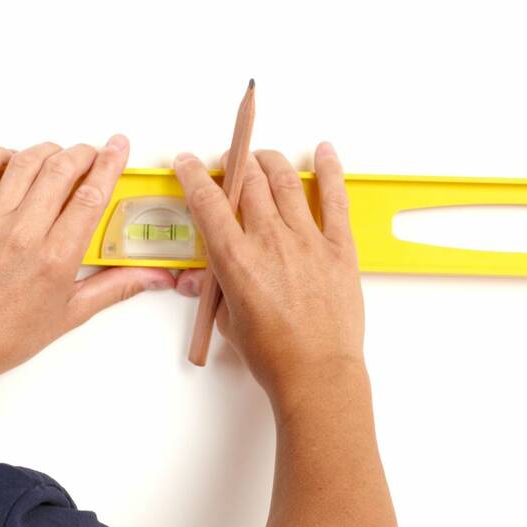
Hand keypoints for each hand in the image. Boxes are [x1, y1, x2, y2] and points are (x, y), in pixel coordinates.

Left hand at [0, 135, 175, 402]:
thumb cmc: (6, 336)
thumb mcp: (70, 314)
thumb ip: (115, 287)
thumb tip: (155, 276)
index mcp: (56, 258)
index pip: (91, 196)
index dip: (110, 164)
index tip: (119, 147)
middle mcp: (23, 233)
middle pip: (61, 169)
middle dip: (83, 152)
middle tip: (92, 153)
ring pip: (24, 162)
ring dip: (47, 150)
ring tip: (58, 155)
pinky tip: (11, 160)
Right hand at [172, 144, 364, 409]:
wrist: (317, 374)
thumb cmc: (275, 356)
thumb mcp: (228, 321)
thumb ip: (216, 289)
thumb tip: (201, 278)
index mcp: (236, 259)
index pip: (207, 201)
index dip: (193, 175)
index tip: (187, 163)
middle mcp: (270, 241)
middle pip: (247, 182)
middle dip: (233, 165)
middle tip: (229, 164)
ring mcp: (308, 240)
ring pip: (285, 181)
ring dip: (270, 162)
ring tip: (263, 158)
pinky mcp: (339, 248)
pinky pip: (335, 199)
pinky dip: (330, 170)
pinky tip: (324, 152)